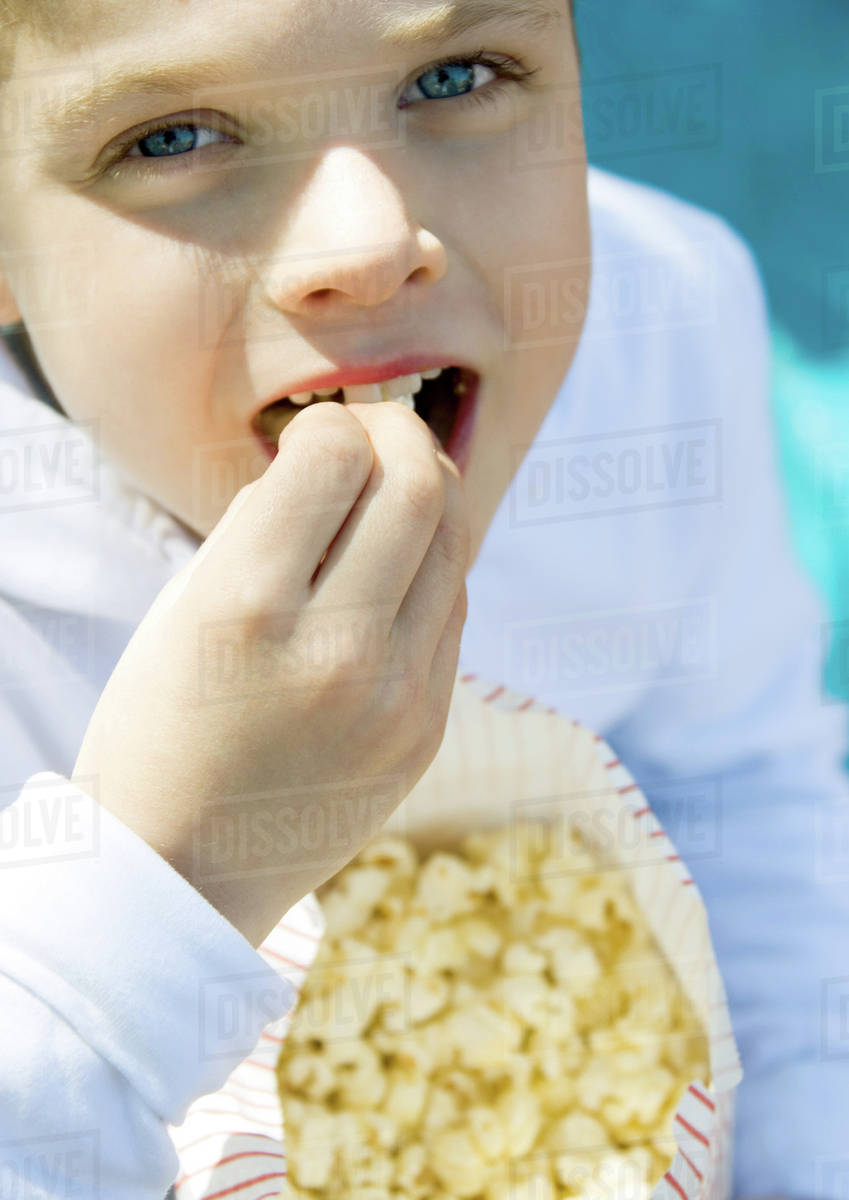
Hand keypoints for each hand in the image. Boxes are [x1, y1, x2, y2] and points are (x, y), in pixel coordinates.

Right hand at [72, 400, 468, 945]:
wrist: (183, 871)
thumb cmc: (158, 726)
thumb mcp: (181, 611)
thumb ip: (263, 527)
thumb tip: (336, 460)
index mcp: (245, 609)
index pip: (334, 452)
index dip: (328, 424)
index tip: (311, 440)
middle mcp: (334, 650)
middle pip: (419, 483)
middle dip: (400, 435)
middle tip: (372, 440)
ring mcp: (395, 699)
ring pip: (454, 542)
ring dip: (425, 497)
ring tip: (383, 501)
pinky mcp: (426, 730)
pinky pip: (452, 609)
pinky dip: (428, 569)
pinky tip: (389, 576)